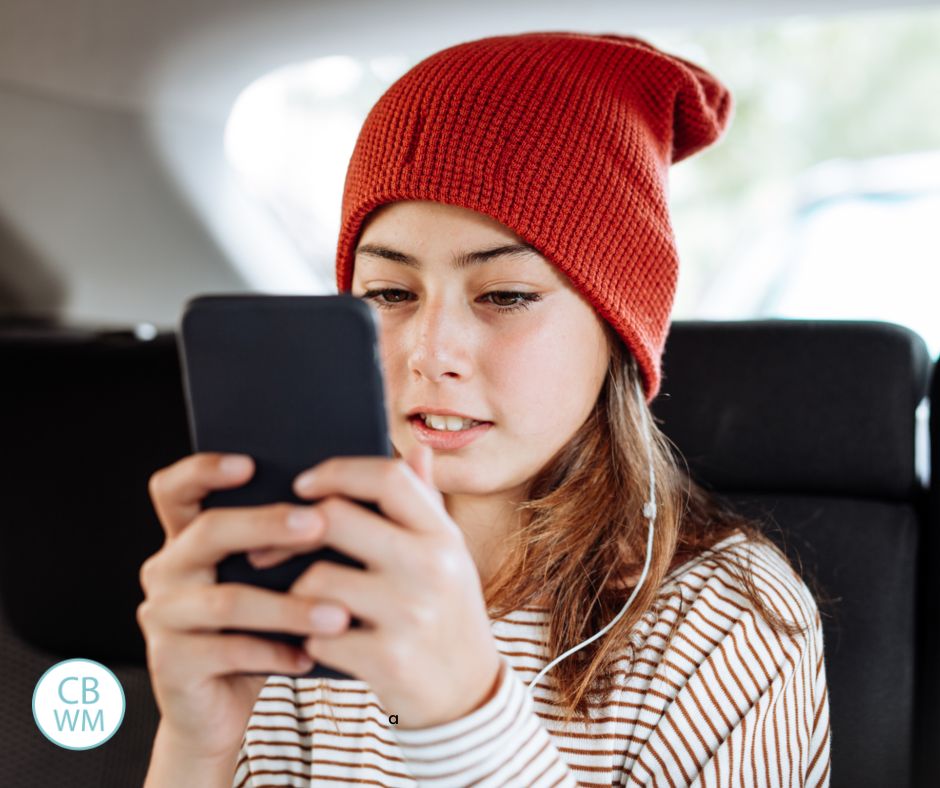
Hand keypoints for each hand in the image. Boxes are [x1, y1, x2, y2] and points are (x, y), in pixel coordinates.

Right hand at [137, 453, 331, 761]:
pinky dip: (274, 654)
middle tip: (319, 524)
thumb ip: (303, 533)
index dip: (204, 470)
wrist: (226, 709)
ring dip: (288, 606)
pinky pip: (227, 651)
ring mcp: (163, 616)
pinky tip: (312, 657)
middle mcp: (168, 568)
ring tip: (339, 613)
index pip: (177, 488)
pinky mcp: (170, 663)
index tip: (249, 463)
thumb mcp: (280, 577)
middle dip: (266, 524)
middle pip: (209, 532)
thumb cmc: (265, 628)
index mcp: (190, 536)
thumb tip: (360, 488)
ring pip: (226, 600)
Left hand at [271, 443, 502, 728]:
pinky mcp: (389, 659)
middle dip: (291, 531)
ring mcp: (412, 613)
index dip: (338, 471)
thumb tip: (417, 449)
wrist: (468, 696)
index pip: (388, 477)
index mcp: (444, 535)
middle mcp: (433, 567)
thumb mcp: (449, 556)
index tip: (304, 484)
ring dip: (296, 593)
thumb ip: (427, 504)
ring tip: (302, 604)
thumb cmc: (447, 614)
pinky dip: (309, 639)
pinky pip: (317, 635)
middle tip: (269, 547)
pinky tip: (319, 643)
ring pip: (315, 580)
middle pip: (336, 519)